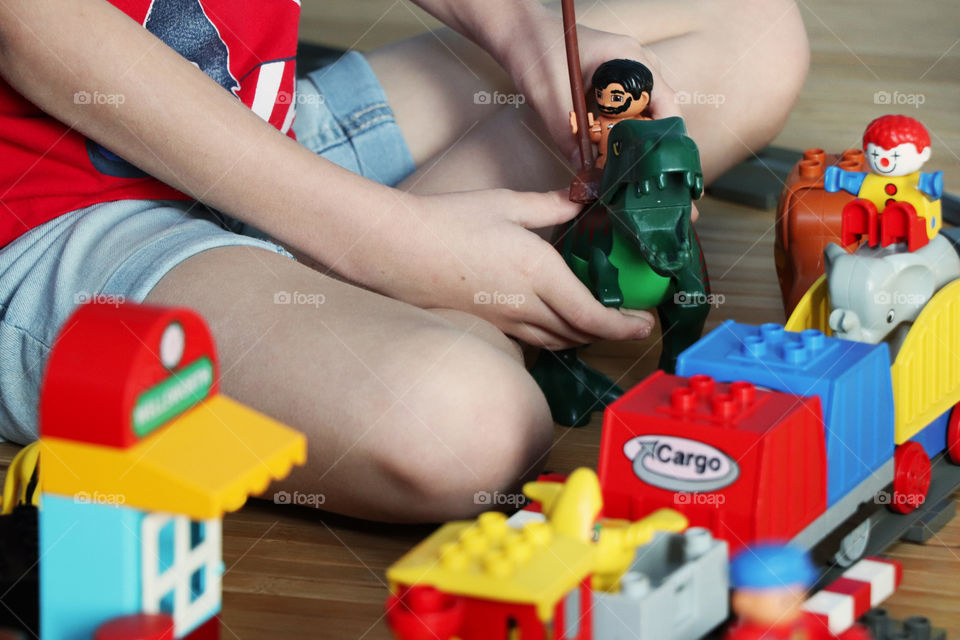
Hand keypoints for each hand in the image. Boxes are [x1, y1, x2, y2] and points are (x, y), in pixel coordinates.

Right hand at [359, 189, 654, 349]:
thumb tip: (582, 198)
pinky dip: (556, 336)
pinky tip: (557, 321)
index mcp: (539, 274)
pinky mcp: (489, 323)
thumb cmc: (450, 221)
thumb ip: (551, 205)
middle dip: (610, 331)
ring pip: (557, 341)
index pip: (593, 315)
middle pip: (580, 333)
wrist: (399, 249)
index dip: (623, 326)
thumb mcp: (507, 204)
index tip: (643, 323)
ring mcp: (506, 320)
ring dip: (584, 335)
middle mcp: (527, 305)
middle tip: (630, 320)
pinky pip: (534, 339)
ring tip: (599, 320)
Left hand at [501, 9, 682, 164]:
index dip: (662, 134)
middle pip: (656, 111)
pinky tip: (604, 149)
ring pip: (639, 114)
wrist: (518, 35)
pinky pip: (623, 112)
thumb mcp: (550, 97)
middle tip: (633, 169)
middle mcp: (634, 64)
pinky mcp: (609, 84)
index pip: (665, 102)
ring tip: (619, 163)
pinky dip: (616, 131)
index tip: (652, 162)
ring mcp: (623, 72)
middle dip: (647, 142)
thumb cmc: (536, 52)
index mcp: (629, 58)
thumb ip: (567, 134)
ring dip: (630, 138)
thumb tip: (583, 170)